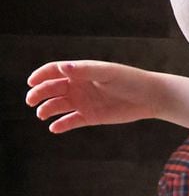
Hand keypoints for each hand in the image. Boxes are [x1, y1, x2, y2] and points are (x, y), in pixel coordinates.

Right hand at [25, 60, 158, 132]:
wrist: (150, 98)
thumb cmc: (130, 80)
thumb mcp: (108, 73)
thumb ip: (86, 71)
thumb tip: (63, 67)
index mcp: (82, 71)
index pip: (54, 71)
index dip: (40, 75)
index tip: (31, 82)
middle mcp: (79, 86)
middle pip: (52, 88)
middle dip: (39, 94)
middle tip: (31, 101)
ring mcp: (84, 101)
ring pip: (58, 106)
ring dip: (47, 109)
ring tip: (42, 114)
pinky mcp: (90, 117)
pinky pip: (70, 121)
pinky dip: (61, 125)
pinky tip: (54, 128)